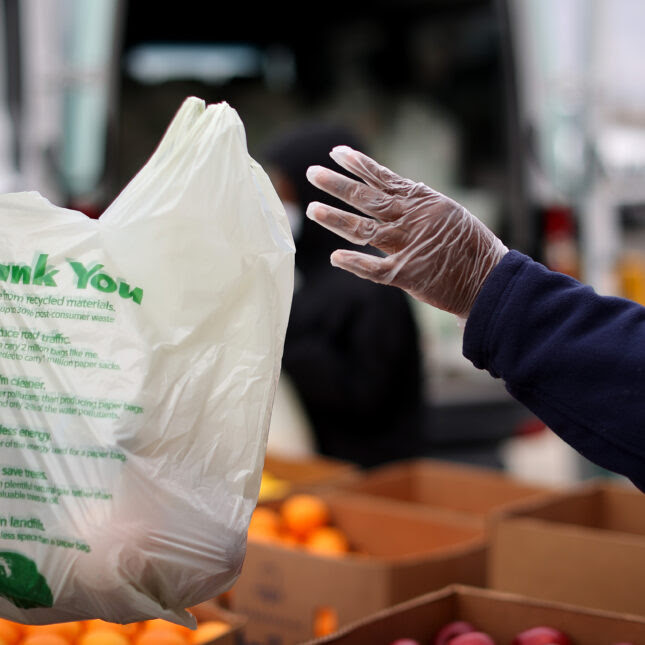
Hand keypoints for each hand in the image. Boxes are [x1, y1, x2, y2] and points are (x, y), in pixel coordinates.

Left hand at [306, 146, 507, 316]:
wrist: (491, 280)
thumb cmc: (471, 247)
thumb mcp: (448, 213)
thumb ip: (418, 204)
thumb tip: (393, 190)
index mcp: (423, 201)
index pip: (384, 178)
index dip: (358, 164)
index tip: (336, 152)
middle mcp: (412, 219)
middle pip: (366, 198)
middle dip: (337, 184)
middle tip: (312, 173)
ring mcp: (408, 246)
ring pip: (363, 229)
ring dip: (335, 218)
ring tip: (312, 209)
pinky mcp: (407, 274)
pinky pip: (374, 268)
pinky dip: (354, 263)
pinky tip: (335, 257)